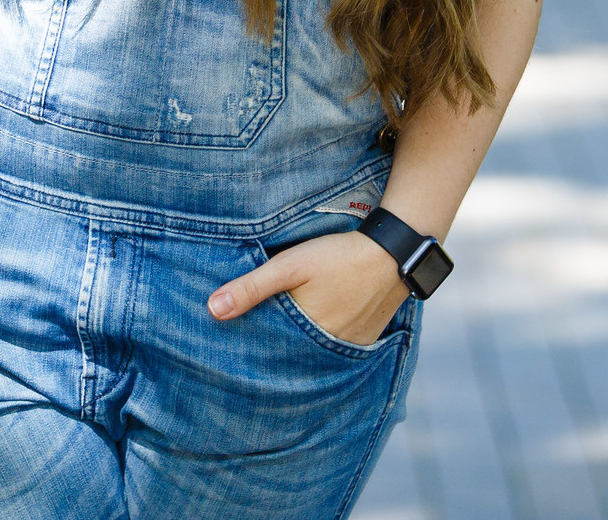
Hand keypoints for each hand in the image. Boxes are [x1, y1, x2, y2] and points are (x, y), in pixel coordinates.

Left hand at [207, 230, 407, 346]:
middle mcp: (329, 350)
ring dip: (299, 348)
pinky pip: (336, 350)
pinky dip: (322, 344)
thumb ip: (252, 287)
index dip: (253, 347)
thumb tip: (213, 309)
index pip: (270, 351)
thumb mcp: (290, 266)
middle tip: (253, 347)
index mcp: (306, 335)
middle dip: (274, 352)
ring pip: (314, 353)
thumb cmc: (339, 256)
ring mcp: (350, 347)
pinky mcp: (364, 340)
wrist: (394, 253)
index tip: (233, 347)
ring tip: (282, 339)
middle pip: (293, 355)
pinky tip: (312, 332)